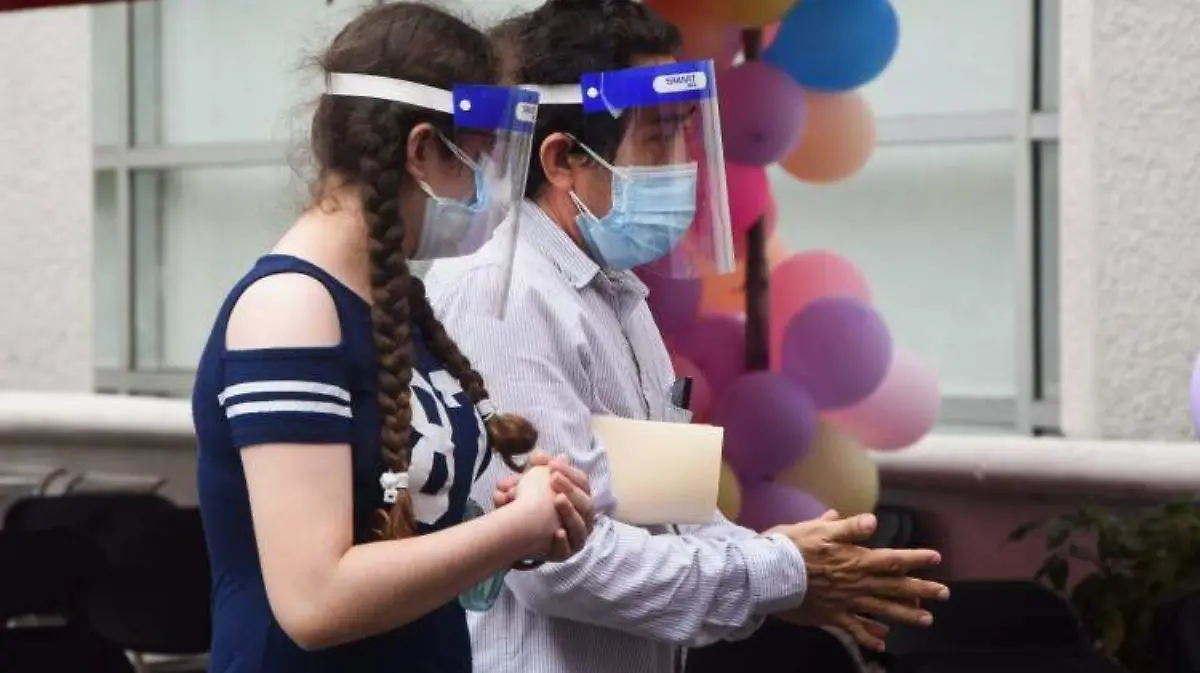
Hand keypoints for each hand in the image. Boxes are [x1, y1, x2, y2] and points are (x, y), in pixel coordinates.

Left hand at [496, 450, 594, 563]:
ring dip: (570, 512)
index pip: (583, 483)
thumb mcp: (533, 483)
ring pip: (580, 527)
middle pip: (586, 505)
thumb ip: (537, 468)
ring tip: (557, 499)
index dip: (570, 473)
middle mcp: (583, 520)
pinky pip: (567, 550)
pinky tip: (557, 532)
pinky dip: (563, 542)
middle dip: (571, 490)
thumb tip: (540, 455)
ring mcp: (576, 539)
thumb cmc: (532, 503)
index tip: (552, 465)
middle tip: (553, 478)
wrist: (519, 532)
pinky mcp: (564, 554)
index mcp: (580, 500)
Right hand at [771, 510, 949, 652]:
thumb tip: (872, 522)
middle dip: (922, 590)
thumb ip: (848, 527)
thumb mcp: (819, 529)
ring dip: (906, 615)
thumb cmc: (792, 547)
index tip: (936, 558)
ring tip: (927, 620)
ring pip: (883, 610)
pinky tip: (883, 641)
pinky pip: (856, 630)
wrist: (769, 576)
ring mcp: (846, 603)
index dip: (916, 558)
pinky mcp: (832, 617)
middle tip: (944, 594)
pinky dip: (870, 636)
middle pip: (896, 588)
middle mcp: (857, 583)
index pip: (893, 559)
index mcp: (856, 559)